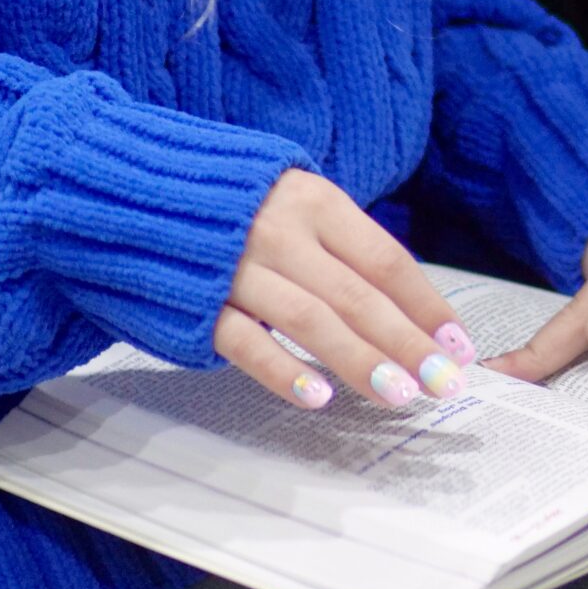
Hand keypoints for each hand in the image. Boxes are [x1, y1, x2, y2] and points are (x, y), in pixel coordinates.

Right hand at [212, 171, 475, 409]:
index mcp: (313, 201)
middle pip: (358, 295)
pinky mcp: (196, 304)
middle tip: (445, 382)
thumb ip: (342, 244)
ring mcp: (236, 268)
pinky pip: (246, 343)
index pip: (385, 259)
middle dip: (408, 343)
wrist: (130, 190)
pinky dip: (283, 372)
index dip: (426, 305)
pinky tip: (319, 397)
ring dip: (360, 361)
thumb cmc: (228, 203)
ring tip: (400, 394)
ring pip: (310, 320)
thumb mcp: (294, 200)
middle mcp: (279, 231)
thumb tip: (407, 305)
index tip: (458, 344)